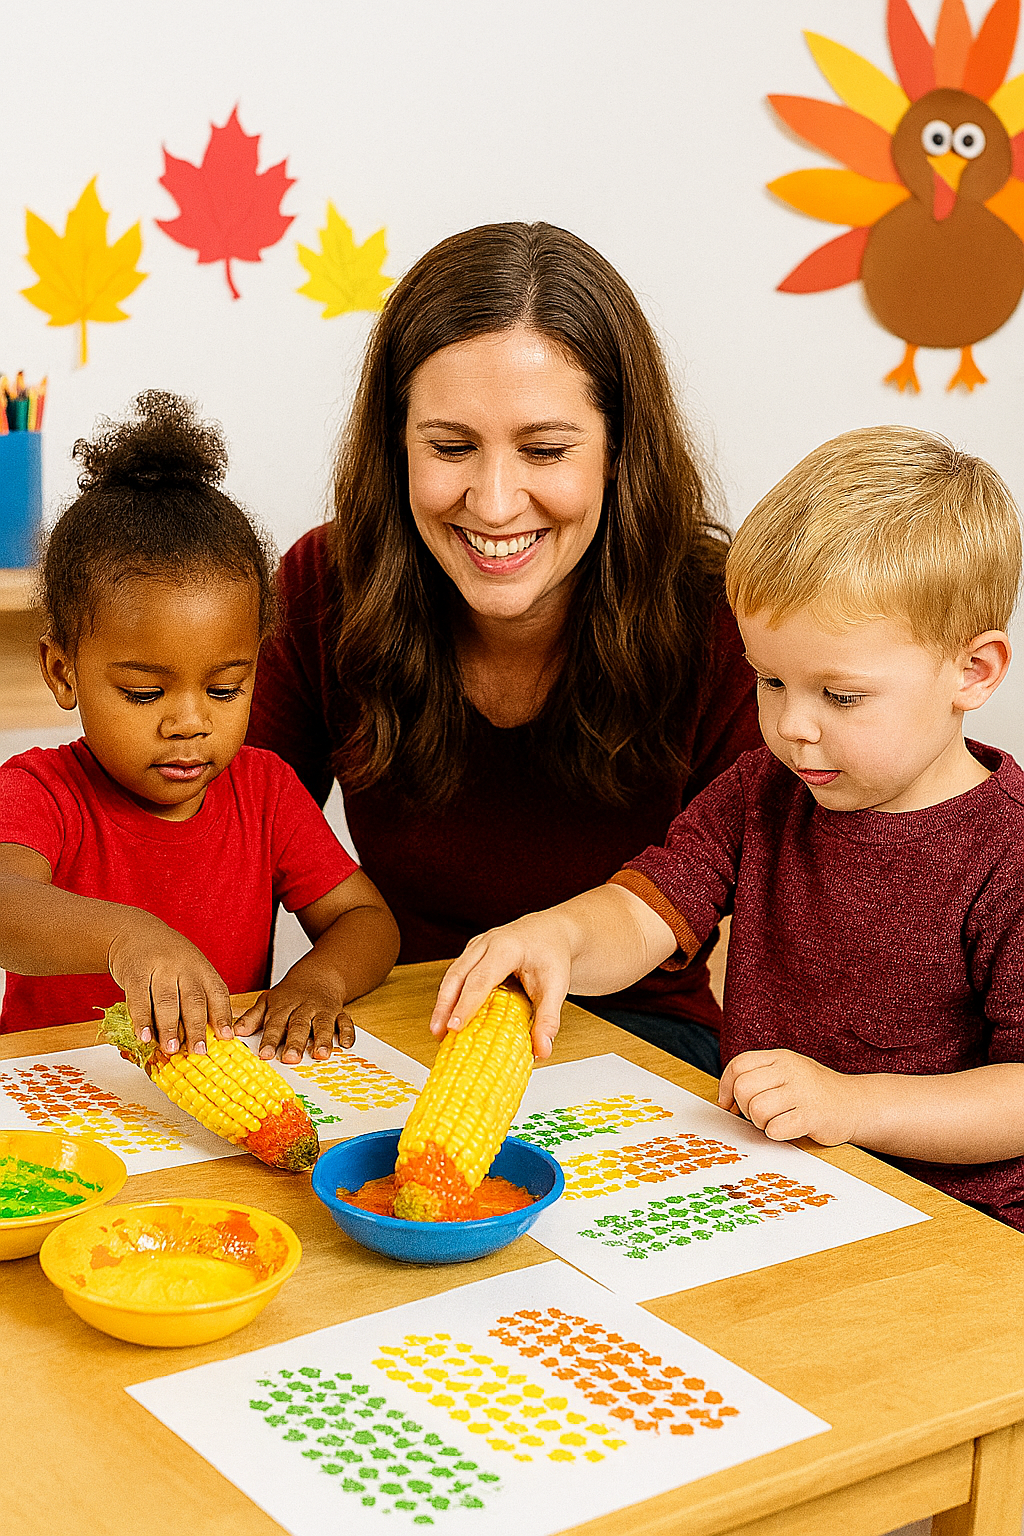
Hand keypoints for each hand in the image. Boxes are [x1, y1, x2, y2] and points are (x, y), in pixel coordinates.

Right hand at [107, 916, 232, 1056]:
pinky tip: (144, 1037)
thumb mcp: (190, 970)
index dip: (222, 1017)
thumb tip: (208, 1036)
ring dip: (169, 1028)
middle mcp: (184, 967)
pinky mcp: (135, 972)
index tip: (226, 1038)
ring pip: (167, 1001)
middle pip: (194, 1001)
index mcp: (202, 970)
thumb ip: (198, 998)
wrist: (133, 932)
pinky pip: (139, 999)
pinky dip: (142, 1020)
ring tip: (171, 1049)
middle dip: (197, 1029)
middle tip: (199, 1051)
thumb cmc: (167, 958)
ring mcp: (160, 968)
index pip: (217, 994)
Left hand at [233, 969, 354, 1062]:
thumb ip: (253, 1017)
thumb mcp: (268, 1001)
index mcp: (284, 1006)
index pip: (275, 1023)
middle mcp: (304, 1008)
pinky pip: (346, 1021)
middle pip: (299, 1025)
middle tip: (290, 1059)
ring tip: (320, 1055)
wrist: (319, 974)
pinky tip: (346, 1045)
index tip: (264, 1055)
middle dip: (295, 1042)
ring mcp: (323, 1010)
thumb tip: (234, 1032)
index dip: (270, 1039)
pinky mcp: (339, 1012)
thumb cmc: (289, 994)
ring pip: (323, 1024)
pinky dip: (348, 1032)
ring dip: (323, 1039)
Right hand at [429, 913, 574, 1060]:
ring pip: (452, 975)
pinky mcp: (472, 955)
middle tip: (438, 1033)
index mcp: (507, 947)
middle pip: (457, 975)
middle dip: (444, 1006)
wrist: (552, 931)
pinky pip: (457, 976)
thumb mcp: (557, 987)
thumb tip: (542, 1050)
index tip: (454, 1027)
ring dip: (443, 1004)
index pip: (481, 979)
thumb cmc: (552, 955)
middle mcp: (487, 943)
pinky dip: (450, 997)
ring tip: (438, 1032)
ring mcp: (477, 947)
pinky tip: (449, 1018)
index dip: (466, 1004)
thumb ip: (548, 1019)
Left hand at [717, 1048, 858, 1145]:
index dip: (726, 1087)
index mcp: (780, 1058)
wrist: (856, 1104)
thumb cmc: (814, 1092)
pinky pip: (775, 1128)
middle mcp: (790, 1070)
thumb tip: (724, 1100)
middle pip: (743, 1088)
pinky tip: (787, 1128)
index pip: (738, 1065)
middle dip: (744, 1108)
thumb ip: (758, 1078)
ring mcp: (802, 1092)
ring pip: (756, 1109)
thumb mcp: (787, 1073)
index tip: (729, 1103)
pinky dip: (776, 1133)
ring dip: (760, 1123)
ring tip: (775, 1121)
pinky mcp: (812, 1115)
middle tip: (758, 1114)